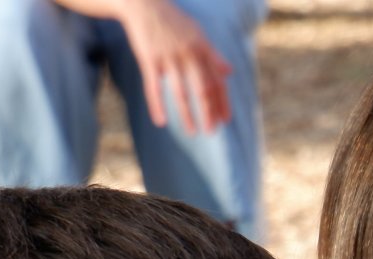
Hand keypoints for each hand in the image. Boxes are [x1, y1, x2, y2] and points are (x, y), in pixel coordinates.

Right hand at [117, 0, 233, 134]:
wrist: (143, 2)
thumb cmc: (172, 20)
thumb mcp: (197, 33)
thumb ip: (213, 54)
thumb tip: (229, 72)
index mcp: (202, 48)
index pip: (217, 80)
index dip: (222, 101)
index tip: (225, 119)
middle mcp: (188, 53)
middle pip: (203, 89)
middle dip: (209, 112)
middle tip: (212, 130)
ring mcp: (168, 56)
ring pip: (180, 92)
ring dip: (187, 115)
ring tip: (192, 132)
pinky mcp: (149, 58)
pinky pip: (153, 87)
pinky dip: (156, 105)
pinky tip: (160, 122)